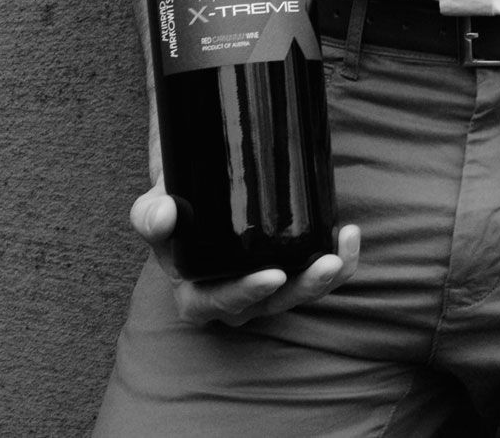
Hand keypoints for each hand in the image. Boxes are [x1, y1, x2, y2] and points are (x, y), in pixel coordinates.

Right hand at [130, 185, 360, 325]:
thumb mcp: (152, 209)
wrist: (195, 194)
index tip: (272, 276)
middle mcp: (234, 299)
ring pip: (301, 293)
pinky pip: (318, 275)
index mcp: (196, 295)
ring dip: (328, 277)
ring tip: (344, 248)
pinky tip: (349, 234)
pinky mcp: (290, 270)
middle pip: (272, 304)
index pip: (218, 304)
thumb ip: (150, 215)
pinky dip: (340, 261)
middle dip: (302, 288)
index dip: (246, 294)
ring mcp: (265, 288)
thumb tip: (164, 214)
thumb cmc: (173, 206)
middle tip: (326, 264)